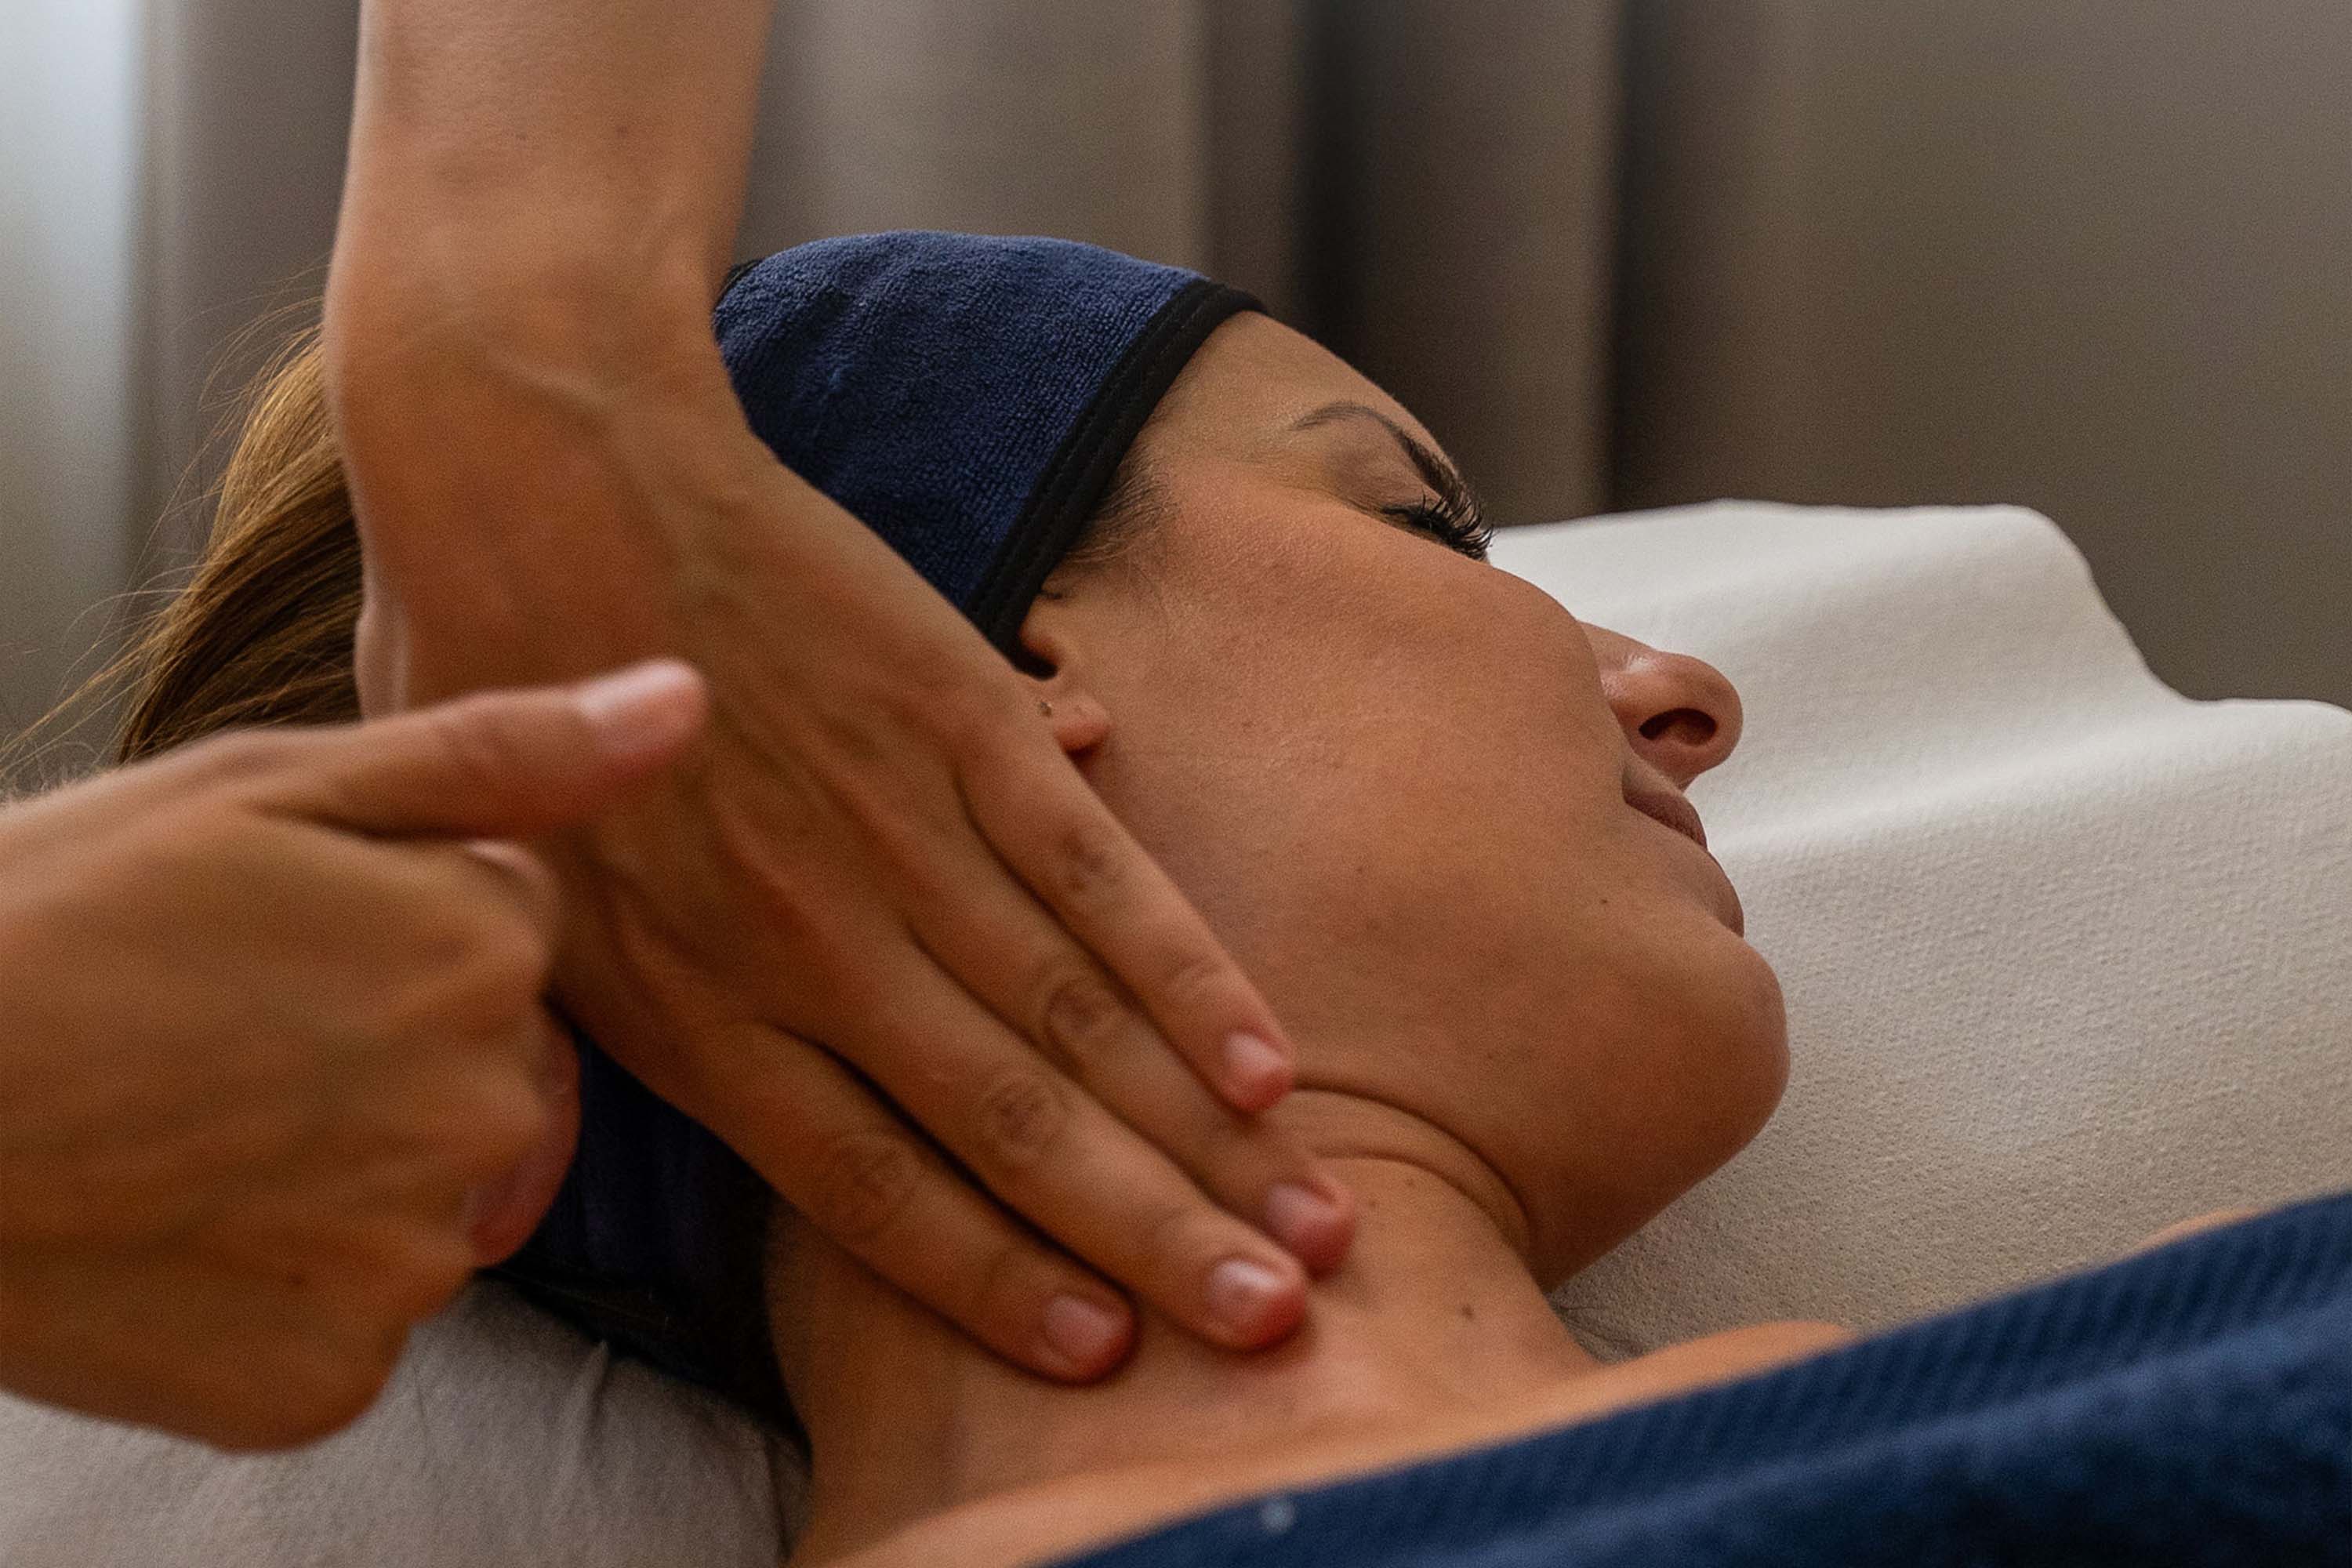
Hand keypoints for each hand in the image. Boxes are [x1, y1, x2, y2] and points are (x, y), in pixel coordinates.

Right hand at [0, 663, 706, 1447]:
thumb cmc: (52, 919)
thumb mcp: (271, 785)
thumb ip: (505, 752)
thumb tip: (687, 705)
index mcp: (487, 955)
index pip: (511, 932)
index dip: (389, 922)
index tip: (269, 933)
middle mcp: (486, 1116)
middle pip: (497, 1068)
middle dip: (395, 1046)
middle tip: (223, 1037)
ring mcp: (409, 1264)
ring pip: (434, 1197)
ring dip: (348, 1171)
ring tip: (190, 1129)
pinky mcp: (327, 1381)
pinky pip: (355, 1319)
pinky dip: (284, 1288)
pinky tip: (182, 1229)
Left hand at [322, 274, 1355, 1381]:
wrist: (545, 468)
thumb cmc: (502, 685)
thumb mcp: (519, 897)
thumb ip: (630, 1017)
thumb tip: (742, 1080)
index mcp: (686, 1006)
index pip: (864, 1186)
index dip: (991, 1277)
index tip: (1102, 1352)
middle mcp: (805, 943)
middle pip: (1006, 1123)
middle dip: (1148, 1237)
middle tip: (1270, 1325)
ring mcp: (893, 830)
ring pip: (1074, 1016)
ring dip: (1203, 1134)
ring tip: (1312, 1225)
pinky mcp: (957, 722)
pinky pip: (1096, 874)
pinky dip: (1187, 971)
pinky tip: (1267, 1058)